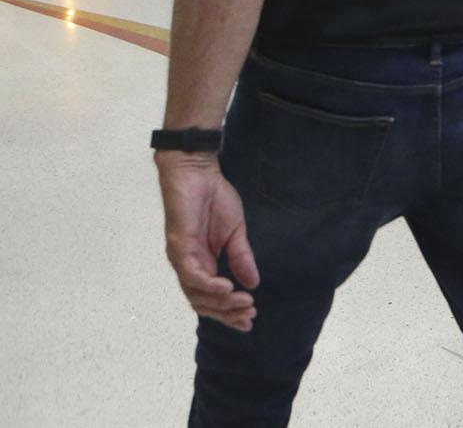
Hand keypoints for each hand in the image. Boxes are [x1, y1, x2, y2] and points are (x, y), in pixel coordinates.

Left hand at [158, 153, 258, 331]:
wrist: (198, 173)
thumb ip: (241, 258)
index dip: (229, 312)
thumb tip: (253, 283)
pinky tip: (227, 287)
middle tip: (249, 316)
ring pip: (196, 294)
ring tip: (243, 303)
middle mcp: (188, 266)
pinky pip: (192, 274)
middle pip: (202, 303)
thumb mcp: (236, 233)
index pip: (212, 298)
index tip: (250, 320)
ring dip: (220, 302)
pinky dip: (208, 284)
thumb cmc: (214, 198)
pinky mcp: (178, 247)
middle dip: (226, 313)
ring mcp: (181, 259)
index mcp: (201, 264)